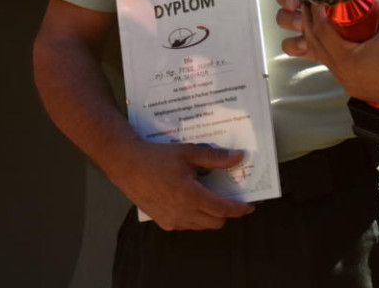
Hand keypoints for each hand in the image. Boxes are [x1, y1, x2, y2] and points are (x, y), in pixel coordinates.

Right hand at [105, 140, 254, 230]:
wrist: (127, 165)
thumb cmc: (158, 157)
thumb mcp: (189, 153)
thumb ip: (216, 158)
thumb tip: (239, 156)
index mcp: (191, 196)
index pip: (222, 209)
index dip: (239, 209)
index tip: (250, 206)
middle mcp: (182, 213)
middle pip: (215, 222)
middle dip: (226, 213)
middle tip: (230, 198)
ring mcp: (171, 220)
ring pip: (201, 225)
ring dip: (211, 215)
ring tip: (211, 197)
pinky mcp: (162, 222)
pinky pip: (187, 225)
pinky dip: (196, 217)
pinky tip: (193, 200)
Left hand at [276, 0, 378, 110]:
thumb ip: (378, 1)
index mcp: (347, 59)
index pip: (321, 31)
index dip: (316, 12)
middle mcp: (342, 74)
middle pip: (315, 45)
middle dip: (309, 23)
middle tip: (310, 4)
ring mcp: (348, 83)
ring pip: (323, 59)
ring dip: (317, 39)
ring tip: (319, 20)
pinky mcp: (355, 87)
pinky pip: (335, 67)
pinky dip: (330, 52)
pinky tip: (336, 40)